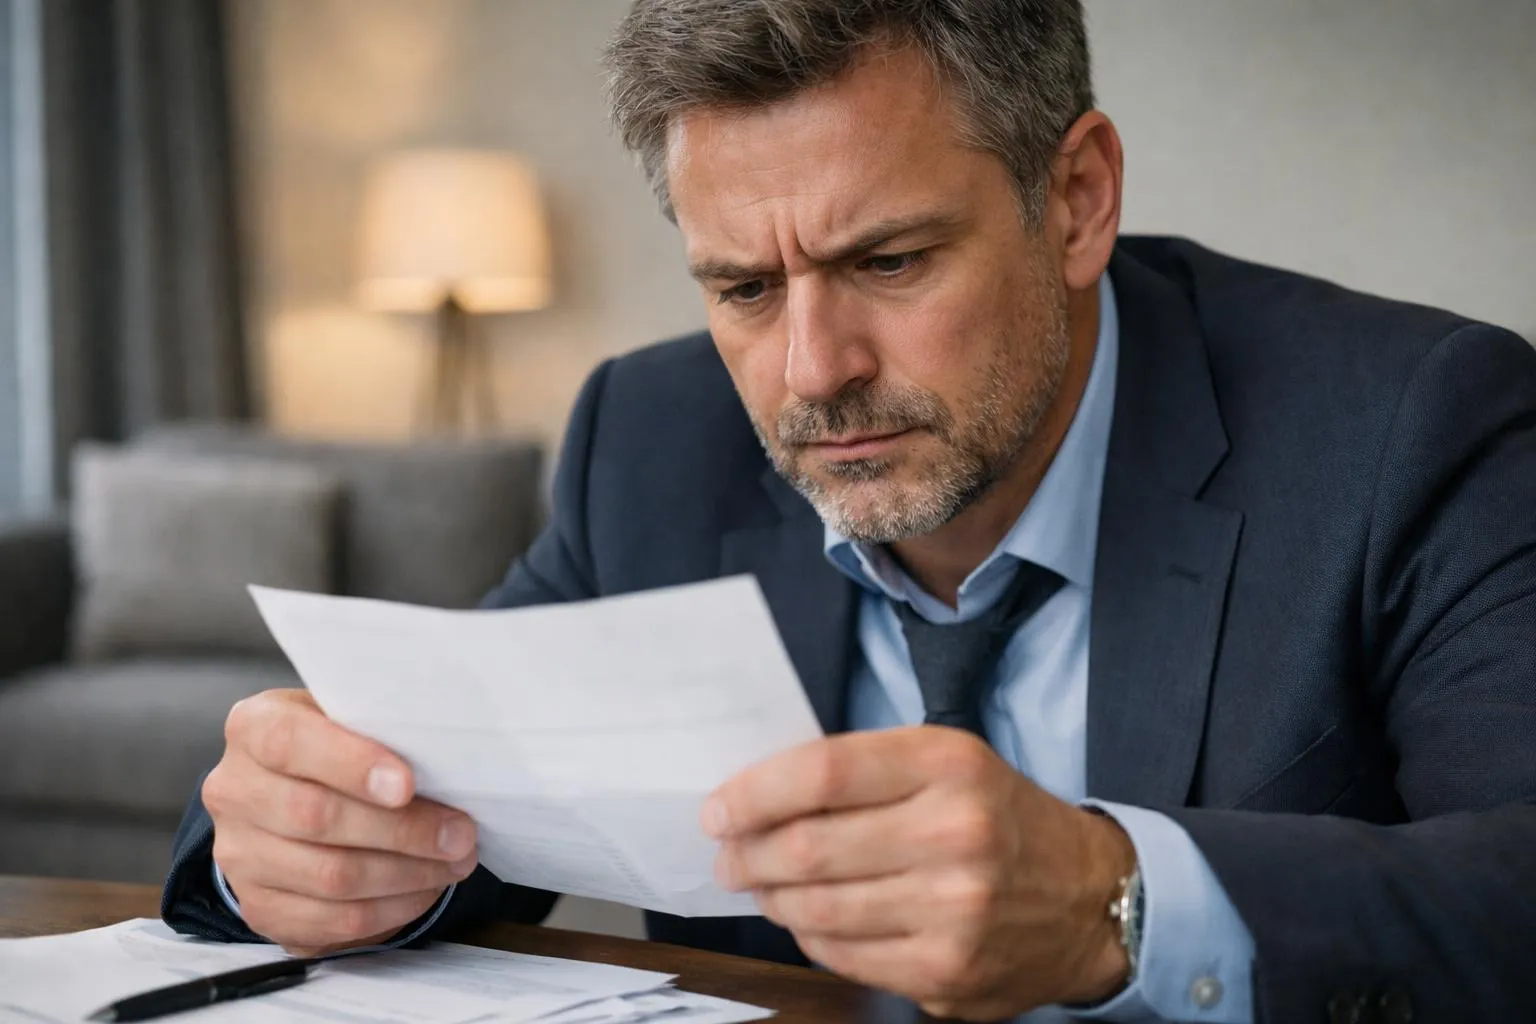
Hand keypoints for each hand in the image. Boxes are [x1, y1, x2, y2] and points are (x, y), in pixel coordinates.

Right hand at [202, 689, 478, 955]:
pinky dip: (390, 909)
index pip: (289, 742)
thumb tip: (448, 757)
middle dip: (402, 830)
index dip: (350, 764)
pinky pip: (332, 921)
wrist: (298, 790)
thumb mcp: (352, 716)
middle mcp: (233, 791)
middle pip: (315, 817)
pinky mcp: (260, 907)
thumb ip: (382, 728)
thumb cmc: (340, 744)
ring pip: (329, 876)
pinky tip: (425, 889)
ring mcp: (239, 855)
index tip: (406, 785)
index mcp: (252, 727)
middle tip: (460, 834)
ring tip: (455, 861)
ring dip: (406, 874)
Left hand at [704, 727, 1134, 1019]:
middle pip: (808, 846)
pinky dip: (810, 937)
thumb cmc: (998, 817)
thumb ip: (861, 771)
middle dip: (748, 854)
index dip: (754, 793)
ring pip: (817, 908)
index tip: (720, 808)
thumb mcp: (945, 762)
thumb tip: (757, 796)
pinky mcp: (946, 969)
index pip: (823, 773)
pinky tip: (809, 919)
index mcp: (948, 764)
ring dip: (772, 898)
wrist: (1089, 895)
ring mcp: (953, 909)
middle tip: (729, 855)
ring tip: (763, 886)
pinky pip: (843, 955)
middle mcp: (955, 833)